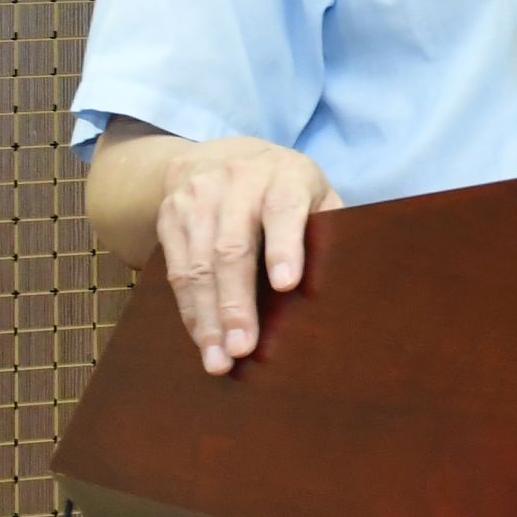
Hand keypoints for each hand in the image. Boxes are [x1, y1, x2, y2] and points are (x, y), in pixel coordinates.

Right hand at [93, 132, 337, 375]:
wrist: (218, 156)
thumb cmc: (285, 188)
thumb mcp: (315, 193)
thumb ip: (328, 229)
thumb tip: (344, 283)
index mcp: (285, 177)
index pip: (284, 210)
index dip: (285, 247)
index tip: (287, 284)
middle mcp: (237, 184)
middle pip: (233, 248)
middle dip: (236, 302)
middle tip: (242, 348)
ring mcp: (198, 199)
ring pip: (199, 265)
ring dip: (208, 317)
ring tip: (218, 359)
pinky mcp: (171, 218)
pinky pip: (176, 271)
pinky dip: (190, 310)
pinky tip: (202, 339)